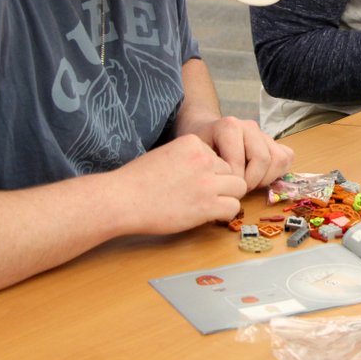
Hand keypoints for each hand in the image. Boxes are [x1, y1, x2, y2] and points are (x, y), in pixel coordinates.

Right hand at [115, 135, 247, 233]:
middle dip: (222, 184)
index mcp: (193, 143)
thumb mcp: (166, 155)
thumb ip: (188, 159)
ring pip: (238, 188)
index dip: (211, 172)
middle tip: (206, 197)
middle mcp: (204, 159)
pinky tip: (209, 216)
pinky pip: (233, 207)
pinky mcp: (207, 204)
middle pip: (232, 171)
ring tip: (209, 206)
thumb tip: (208, 173)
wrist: (122, 200)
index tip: (195, 183)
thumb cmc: (136, 181)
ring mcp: (207, 182)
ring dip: (227, 198)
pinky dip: (225, 214)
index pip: (219, 156)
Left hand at [190, 116, 294, 190]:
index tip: (226, 187)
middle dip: (252, 181)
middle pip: (263, 159)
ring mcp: (263, 133)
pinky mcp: (274, 142)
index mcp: (229, 126)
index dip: (234, 180)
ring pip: (278, 159)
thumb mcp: (195, 154)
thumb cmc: (201, 147)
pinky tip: (261, 178)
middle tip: (239, 189)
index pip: (239, 160)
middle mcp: (249, 126)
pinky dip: (278, 172)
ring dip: (266, 178)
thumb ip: (208, 166)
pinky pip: (287, 157)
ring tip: (250, 184)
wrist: (207, 132)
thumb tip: (224, 186)